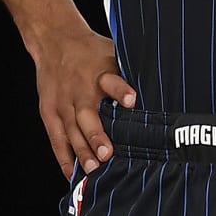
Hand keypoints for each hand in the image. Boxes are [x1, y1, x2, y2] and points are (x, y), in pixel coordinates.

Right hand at [30, 21, 136, 175]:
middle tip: (107, 153)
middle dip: (96, 135)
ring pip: (71, 131)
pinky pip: (56, 139)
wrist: (53, 40)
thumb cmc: (90, 52)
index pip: (111, 81)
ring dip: (82, 151)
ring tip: (92, 170)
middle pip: (86, 115)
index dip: (121, 91)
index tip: (132, 101)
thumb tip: (165, 88)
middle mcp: (80, 90)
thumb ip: (131, 73)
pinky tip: (72, 174)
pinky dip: (64, 157)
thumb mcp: (112, 53)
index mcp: (99, 73)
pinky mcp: (49, 113)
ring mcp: (62, 103)